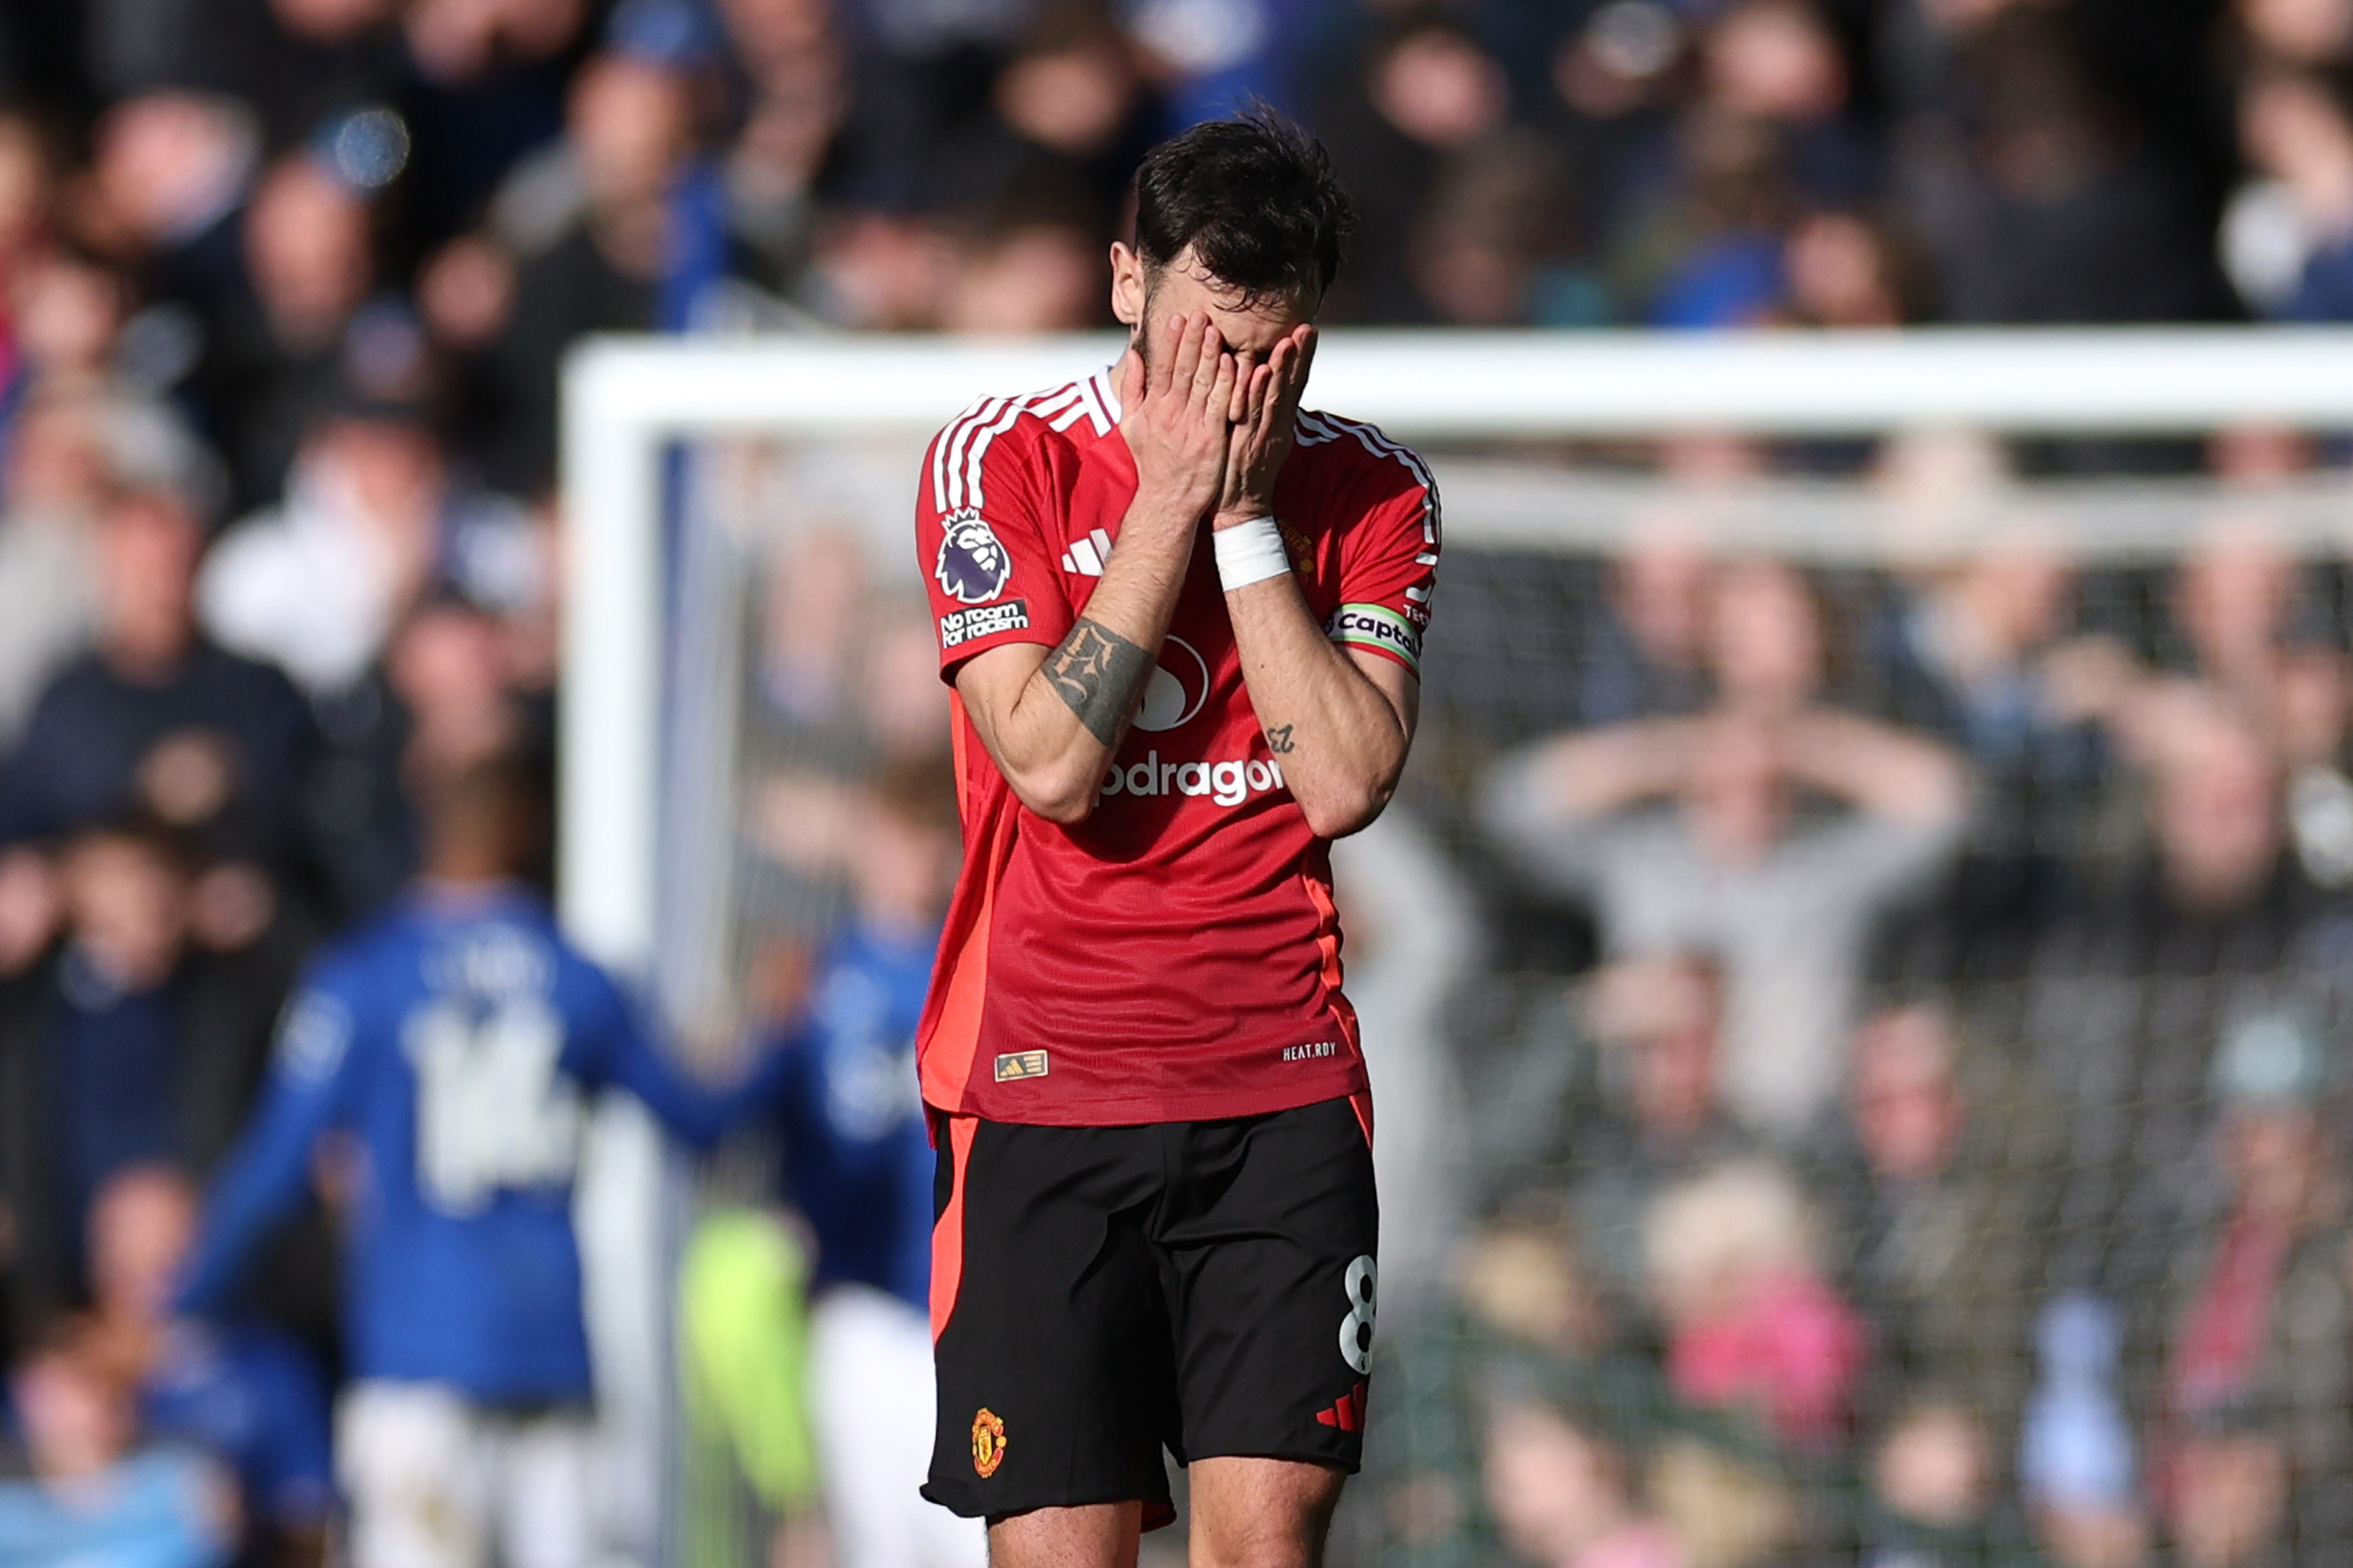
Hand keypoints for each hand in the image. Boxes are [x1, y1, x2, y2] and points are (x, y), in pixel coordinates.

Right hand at [1118, 313, 1238, 534]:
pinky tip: (1233, 364)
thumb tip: (1134, 356)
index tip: (1179, 318)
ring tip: (1216, 330)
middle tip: (1201, 314)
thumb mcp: (1131, 425)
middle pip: (1184, 369)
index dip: (1172, 342)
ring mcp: (1192, 426)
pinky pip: (1220, 406)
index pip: (1163, 367)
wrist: (1168, 499)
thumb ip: (1132, 389)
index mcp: (1154, 407)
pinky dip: (1227, 384)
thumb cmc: (1152, 461)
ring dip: (1210, 355)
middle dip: (1192, 340)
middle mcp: (1171, 413)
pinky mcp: (1212, 438)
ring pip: (1203, 383)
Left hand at [1214, 324, 1314, 531]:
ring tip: (1289, 340)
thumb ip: (1264, 411)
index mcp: (1280, 422)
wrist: (1240, 509)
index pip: (1295, 384)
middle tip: (1307, 328)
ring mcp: (1264, 434)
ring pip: (1275, 395)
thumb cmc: (1244, 471)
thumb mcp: (1259, 437)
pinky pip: (1254, 413)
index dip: (1303, 358)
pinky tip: (1262, 371)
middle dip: (1299, 356)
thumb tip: (1265, 383)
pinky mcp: (1248, 443)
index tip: (1309, 331)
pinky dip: (1258, 391)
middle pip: (1291, 385)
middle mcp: (1277, 425)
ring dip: (1283, 367)